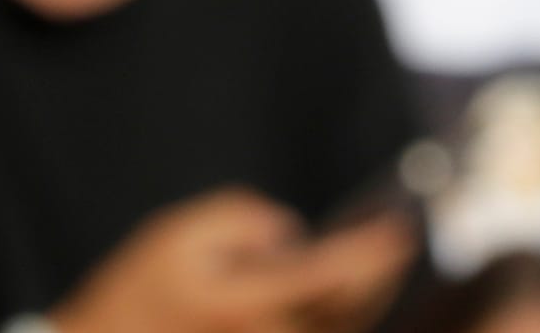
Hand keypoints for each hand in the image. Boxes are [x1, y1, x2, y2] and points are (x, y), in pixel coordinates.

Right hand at [48, 190, 413, 332]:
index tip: (399, 228)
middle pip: (344, 313)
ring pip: (334, 330)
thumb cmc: (139, 292)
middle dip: (375, 277)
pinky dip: (337, 315)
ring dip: (360, 300)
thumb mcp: (178, 235)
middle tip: (396, 239)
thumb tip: (289, 232)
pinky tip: (344, 291)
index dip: (370, 252)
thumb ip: (240, 218)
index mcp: (242, 307)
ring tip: (376, 260)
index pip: (327, 277)